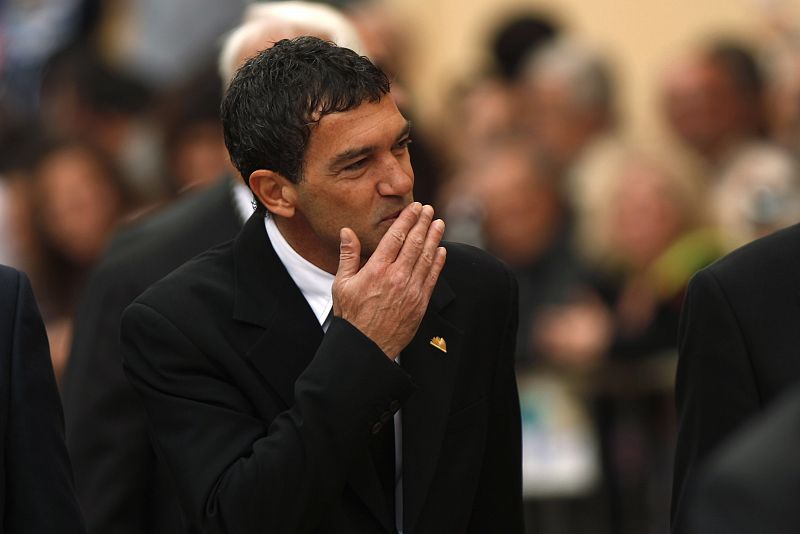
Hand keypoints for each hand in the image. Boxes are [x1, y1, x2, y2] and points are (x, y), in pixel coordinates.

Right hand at [332, 202, 446, 358]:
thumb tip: (347, 231)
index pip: (396, 236)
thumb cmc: (351, 316)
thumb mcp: (341, 284)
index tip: (414, 207)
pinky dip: (438, 262)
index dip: (407, 219)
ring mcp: (411, 290)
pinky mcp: (420, 303)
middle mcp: (396, 277)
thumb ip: (348, 256)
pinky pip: (432, 278)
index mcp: (377, 270)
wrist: (366, 346)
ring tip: (438, 224)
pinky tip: (441, 251)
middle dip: (423, 223)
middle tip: (428, 210)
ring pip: (426, 258)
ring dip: (434, 238)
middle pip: (415, 243)